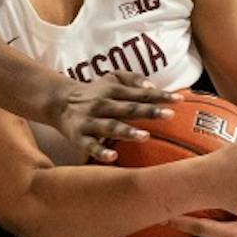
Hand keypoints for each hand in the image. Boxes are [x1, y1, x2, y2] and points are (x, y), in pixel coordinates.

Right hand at [51, 70, 174, 163]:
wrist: (58, 102)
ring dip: (127, 131)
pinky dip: (100, 151)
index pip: (140, 94)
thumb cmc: (94, 92)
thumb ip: (132, 79)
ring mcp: (90, 121)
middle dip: (148, 112)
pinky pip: (90, 145)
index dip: (159, 96)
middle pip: (128, 108)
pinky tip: (112, 156)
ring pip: (110, 127)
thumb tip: (152, 86)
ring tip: (145, 137)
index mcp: (112, 91)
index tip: (179, 100)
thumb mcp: (111, 79)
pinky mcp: (79, 137)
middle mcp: (102, 105)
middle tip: (169, 116)